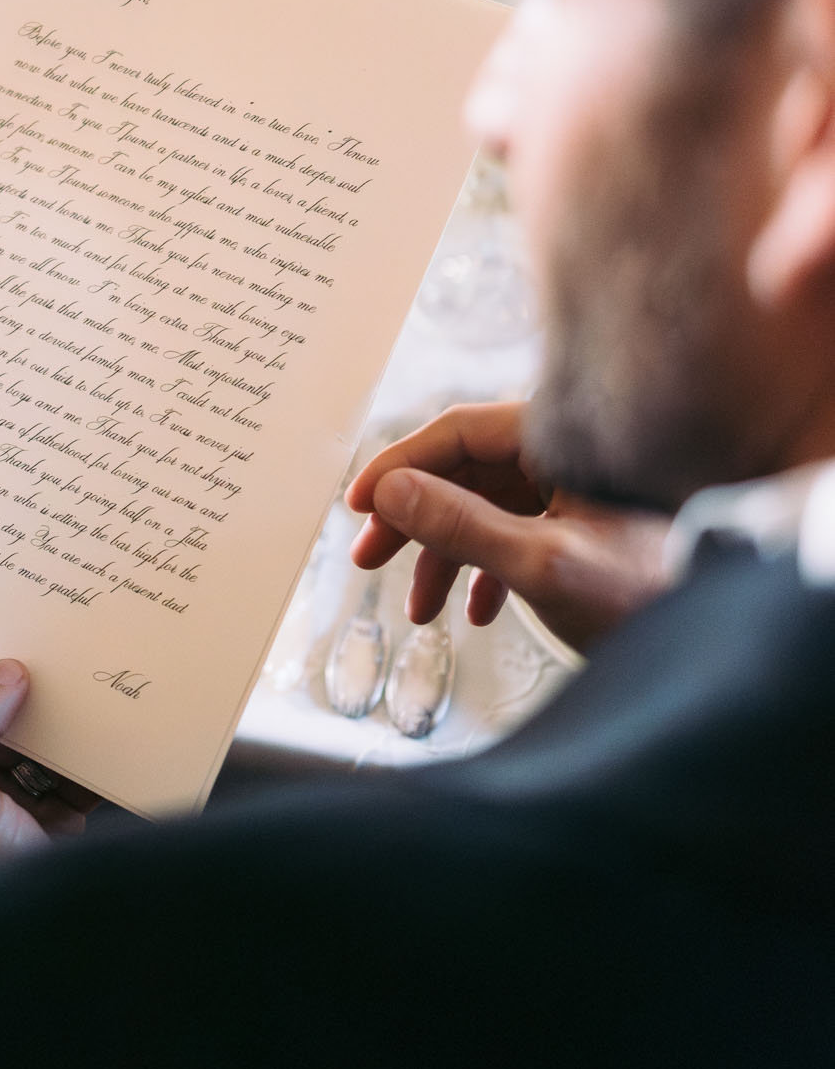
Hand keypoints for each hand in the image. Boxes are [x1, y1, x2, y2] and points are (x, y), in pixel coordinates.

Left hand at [0, 661, 95, 881]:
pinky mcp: (40, 820)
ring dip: (64, 728)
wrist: (20, 963)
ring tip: (92, 697)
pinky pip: (66, 774)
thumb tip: (2, 672)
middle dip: (29, 701)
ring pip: (34, 742)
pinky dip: (88, 761)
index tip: (20, 649)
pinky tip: (109, 739)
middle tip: (65, 665)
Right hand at [345, 401, 670, 653]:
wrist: (713, 636)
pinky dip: (486, 571)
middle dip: (414, 518)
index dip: (398, 466)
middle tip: (368, 559)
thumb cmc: (644, 593)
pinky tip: (476, 614)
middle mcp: (564, 456)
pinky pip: (515, 534)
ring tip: (418, 610)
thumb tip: (389, 490)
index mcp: (557, 440)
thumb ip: (461, 524)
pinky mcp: (583, 528)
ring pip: (485, 508)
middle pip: (464, 470)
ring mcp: (574, 492)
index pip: (456, 432)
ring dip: (444, 555)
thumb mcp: (540, 562)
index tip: (355, 506)